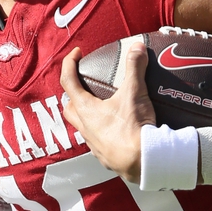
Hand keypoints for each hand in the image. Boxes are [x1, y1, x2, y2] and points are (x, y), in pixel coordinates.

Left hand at [60, 42, 156, 182]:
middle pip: (70, 107)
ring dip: (88, 115)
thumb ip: (134, 68)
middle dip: (73, 94)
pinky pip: (98, 141)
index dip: (69, 64)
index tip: (76, 54)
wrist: (144, 163)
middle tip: (85, 85)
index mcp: (86, 109)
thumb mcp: (135, 94)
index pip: (68, 81)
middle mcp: (85, 127)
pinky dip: (103, 132)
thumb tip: (137, 48)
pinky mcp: (105, 156)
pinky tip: (117, 130)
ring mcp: (94, 144)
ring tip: (104, 107)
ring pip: (83, 127)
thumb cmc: (133, 129)